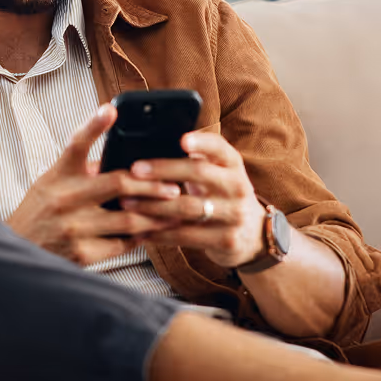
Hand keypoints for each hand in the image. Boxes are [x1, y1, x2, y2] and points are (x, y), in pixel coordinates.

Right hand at [6, 104, 183, 265]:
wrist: (19, 253)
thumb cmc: (40, 212)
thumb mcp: (52, 183)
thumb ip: (82, 170)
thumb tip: (121, 158)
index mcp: (58, 175)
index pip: (75, 144)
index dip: (94, 125)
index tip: (111, 109)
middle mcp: (64, 198)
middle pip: (118, 183)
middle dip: (151, 185)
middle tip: (174, 186)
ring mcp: (73, 227)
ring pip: (128, 218)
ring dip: (156, 215)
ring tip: (176, 211)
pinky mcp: (82, 254)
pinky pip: (122, 244)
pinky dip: (141, 237)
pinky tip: (153, 232)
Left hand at [120, 131, 267, 267]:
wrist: (252, 234)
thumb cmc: (221, 194)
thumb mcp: (217, 172)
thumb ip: (195, 158)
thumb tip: (151, 142)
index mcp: (232, 164)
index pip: (219, 147)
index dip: (202, 142)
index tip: (182, 140)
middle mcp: (237, 186)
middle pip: (199, 173)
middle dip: (163, 171)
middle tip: (134, 171)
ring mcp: (234, 214)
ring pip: (188, 207)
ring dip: (153, 206)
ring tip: (127, 203)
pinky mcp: (226, 241)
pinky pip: (187, 236)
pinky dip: (161, 233)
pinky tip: (141, 231)